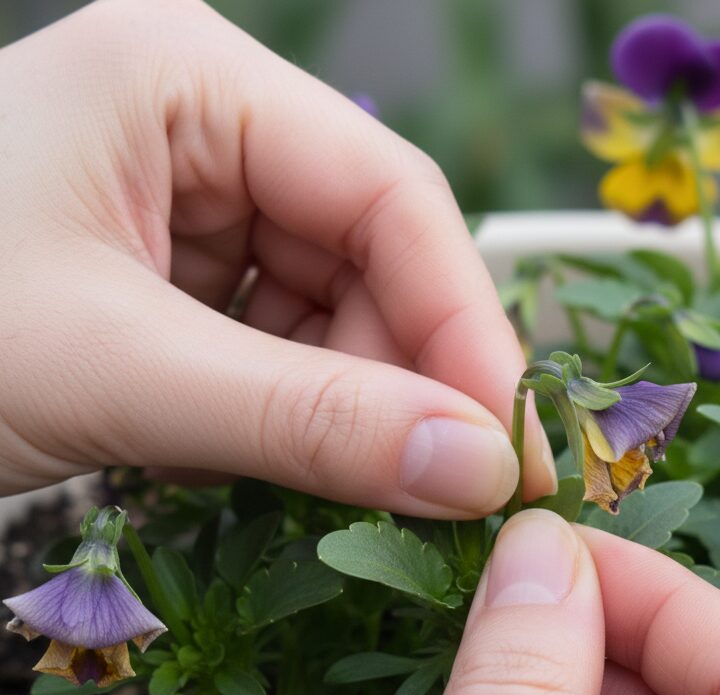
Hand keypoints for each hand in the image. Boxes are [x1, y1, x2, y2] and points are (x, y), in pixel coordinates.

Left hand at [0, 0, 552, 511]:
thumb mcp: (116, 371)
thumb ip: (310, 421)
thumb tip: (479, 470)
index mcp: (190, 79)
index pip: (390, 197)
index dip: (464, 325)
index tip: (507, 445)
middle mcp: (205, 132)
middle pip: (372, 263)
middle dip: (412, 383)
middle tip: (454, 494)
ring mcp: (192, 213)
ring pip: (336, 321)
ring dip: (354, 413)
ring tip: (351, 490)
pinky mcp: (177, 290)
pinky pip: (283, 357)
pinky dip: (298, 424)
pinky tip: (276, 467)